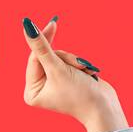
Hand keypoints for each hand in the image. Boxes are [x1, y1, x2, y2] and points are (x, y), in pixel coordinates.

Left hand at [21, 16, 127, 131]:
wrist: (105, 108)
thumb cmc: (80, 94)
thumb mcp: (58, 68)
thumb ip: (42, 46)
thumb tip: (27, 26)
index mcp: (32, 91)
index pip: (34, 58)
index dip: (44, 41)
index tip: (52, 23)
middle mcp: (41, 88)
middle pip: (47, 57)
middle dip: (65, 59)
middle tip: (78, 64)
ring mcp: (54, 83)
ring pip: (60, 58)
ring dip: (74, 62)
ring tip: (84, 73)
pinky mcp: (67, 79)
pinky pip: (68, 62)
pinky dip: (79, 66)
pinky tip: (87, 75)